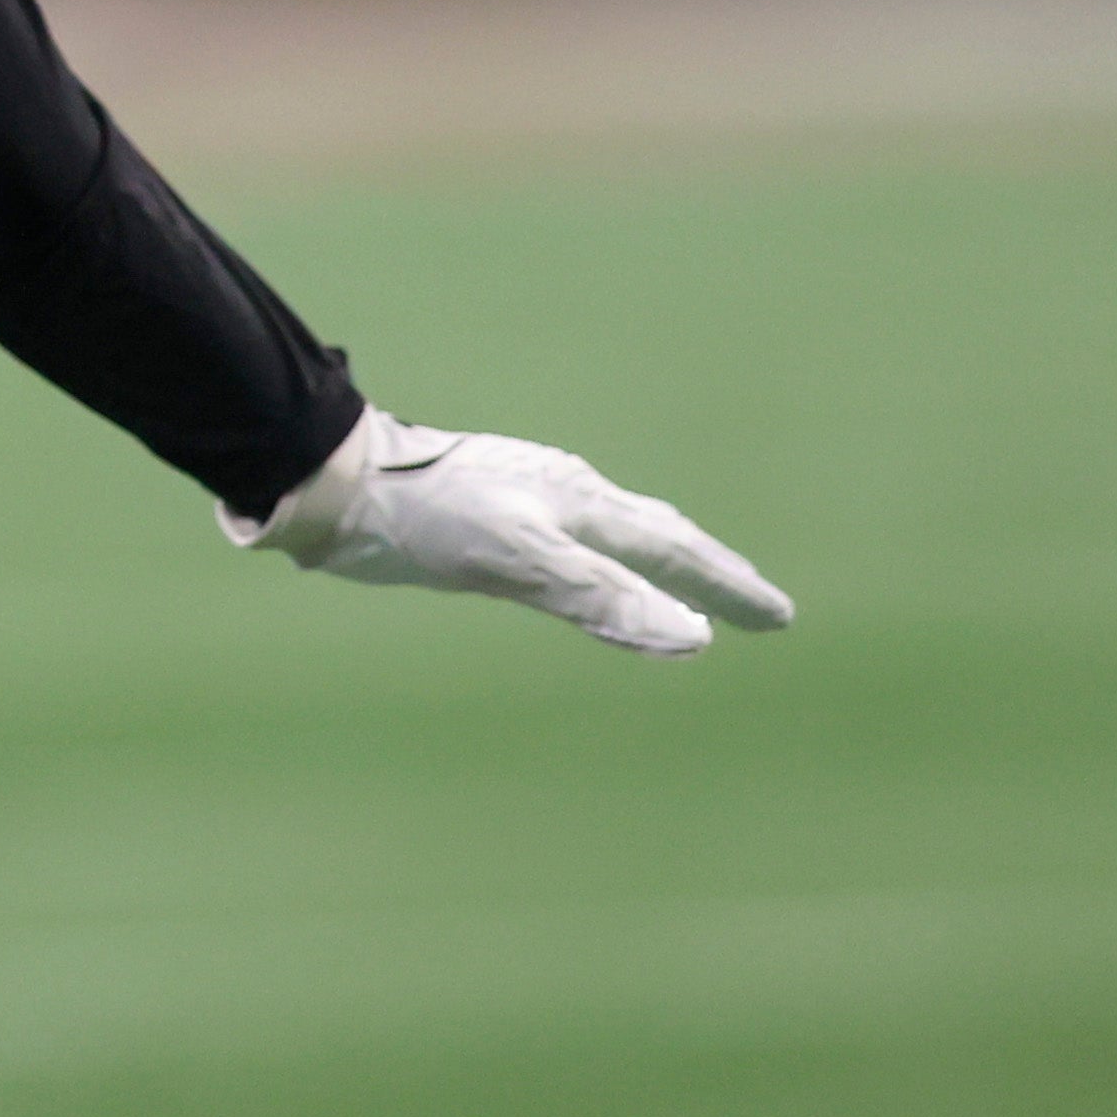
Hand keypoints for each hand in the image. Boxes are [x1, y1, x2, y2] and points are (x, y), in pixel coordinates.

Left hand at [230, 406, 793, 656]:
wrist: (337, 481)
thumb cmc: (425, 518)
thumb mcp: (518, 562)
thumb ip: (601, 597)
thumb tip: (690, 635)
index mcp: (579, 501)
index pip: (675, 550)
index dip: (726, 586)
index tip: (779, 615)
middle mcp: (563, 494)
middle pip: (656, 535)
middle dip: (709, 571)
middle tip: (758, 604)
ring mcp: (526, 499)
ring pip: (614, 533)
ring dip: (660, 560)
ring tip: (686, 582)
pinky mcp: (488, 514)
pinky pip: (573, 540)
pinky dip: (607, 562)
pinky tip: (585, 566)